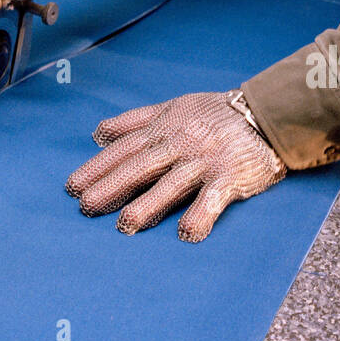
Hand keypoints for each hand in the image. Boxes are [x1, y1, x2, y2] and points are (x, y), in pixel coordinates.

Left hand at [65, 92, 285, 241]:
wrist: (266, 114)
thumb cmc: (214, 114)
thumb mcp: (171, 107)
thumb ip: (134, 121)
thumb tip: (98, 133)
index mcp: (164, 127)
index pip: (125, 148)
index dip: (98, 166)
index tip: (73, 186)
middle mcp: (181, 143)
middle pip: (141, 165)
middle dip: (112, 185)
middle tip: (86, 206)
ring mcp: (205, 161)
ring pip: (173, 182)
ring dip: (149, 204)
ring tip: (125, 224)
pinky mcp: (231, 177)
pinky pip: (214, 198)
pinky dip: (200, 215)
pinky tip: (185, 233)